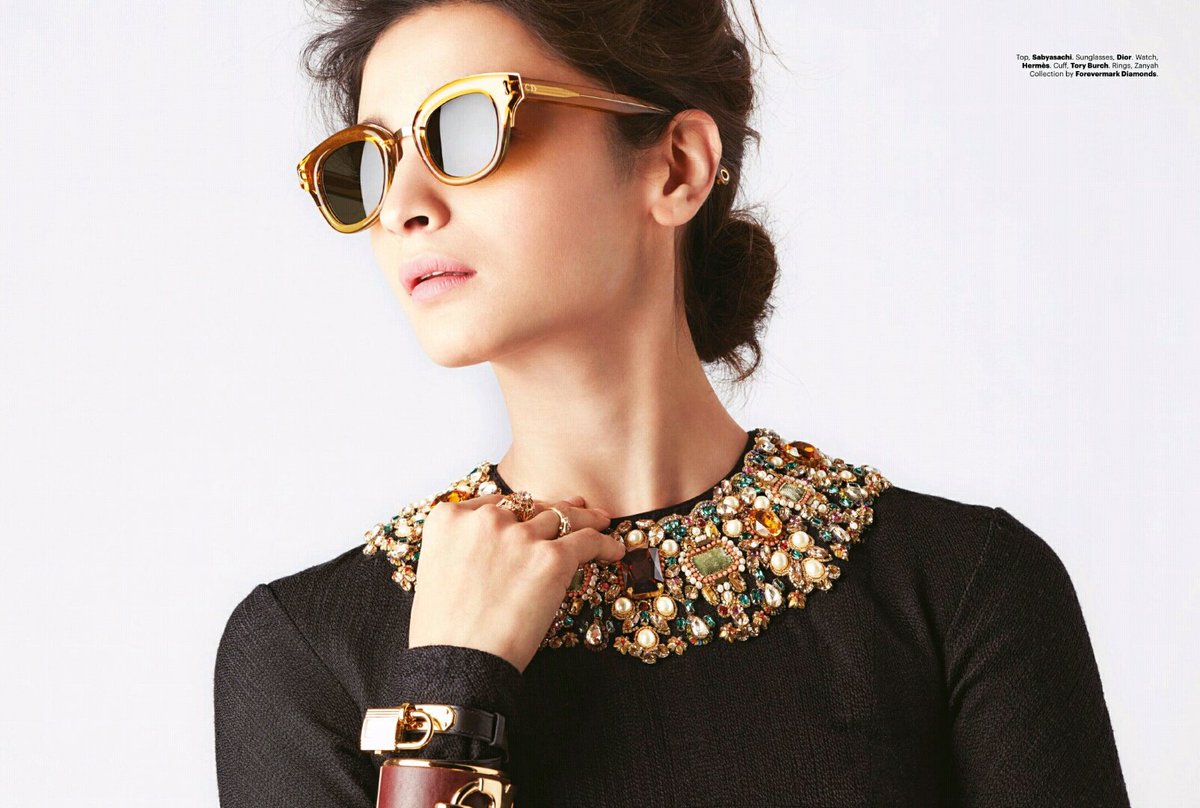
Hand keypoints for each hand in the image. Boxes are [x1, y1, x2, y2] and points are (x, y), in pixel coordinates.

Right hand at [407, 492, 624, 672]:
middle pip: (531, 506)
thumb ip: (463, 547)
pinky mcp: (550, 557)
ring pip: (563, 517)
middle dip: (555, 507)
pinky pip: (587, 541)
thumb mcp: (436, 571)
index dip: (520, 509)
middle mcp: (485, 518)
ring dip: (585, 520)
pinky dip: (604, 543)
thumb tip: (494, 545)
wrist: (459, 661)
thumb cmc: (444, 631)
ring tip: (601, 523)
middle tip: (576, 508)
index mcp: (450, 518)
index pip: (495, 503)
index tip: (534, 512)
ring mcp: (519, 536)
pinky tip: (614, 550)